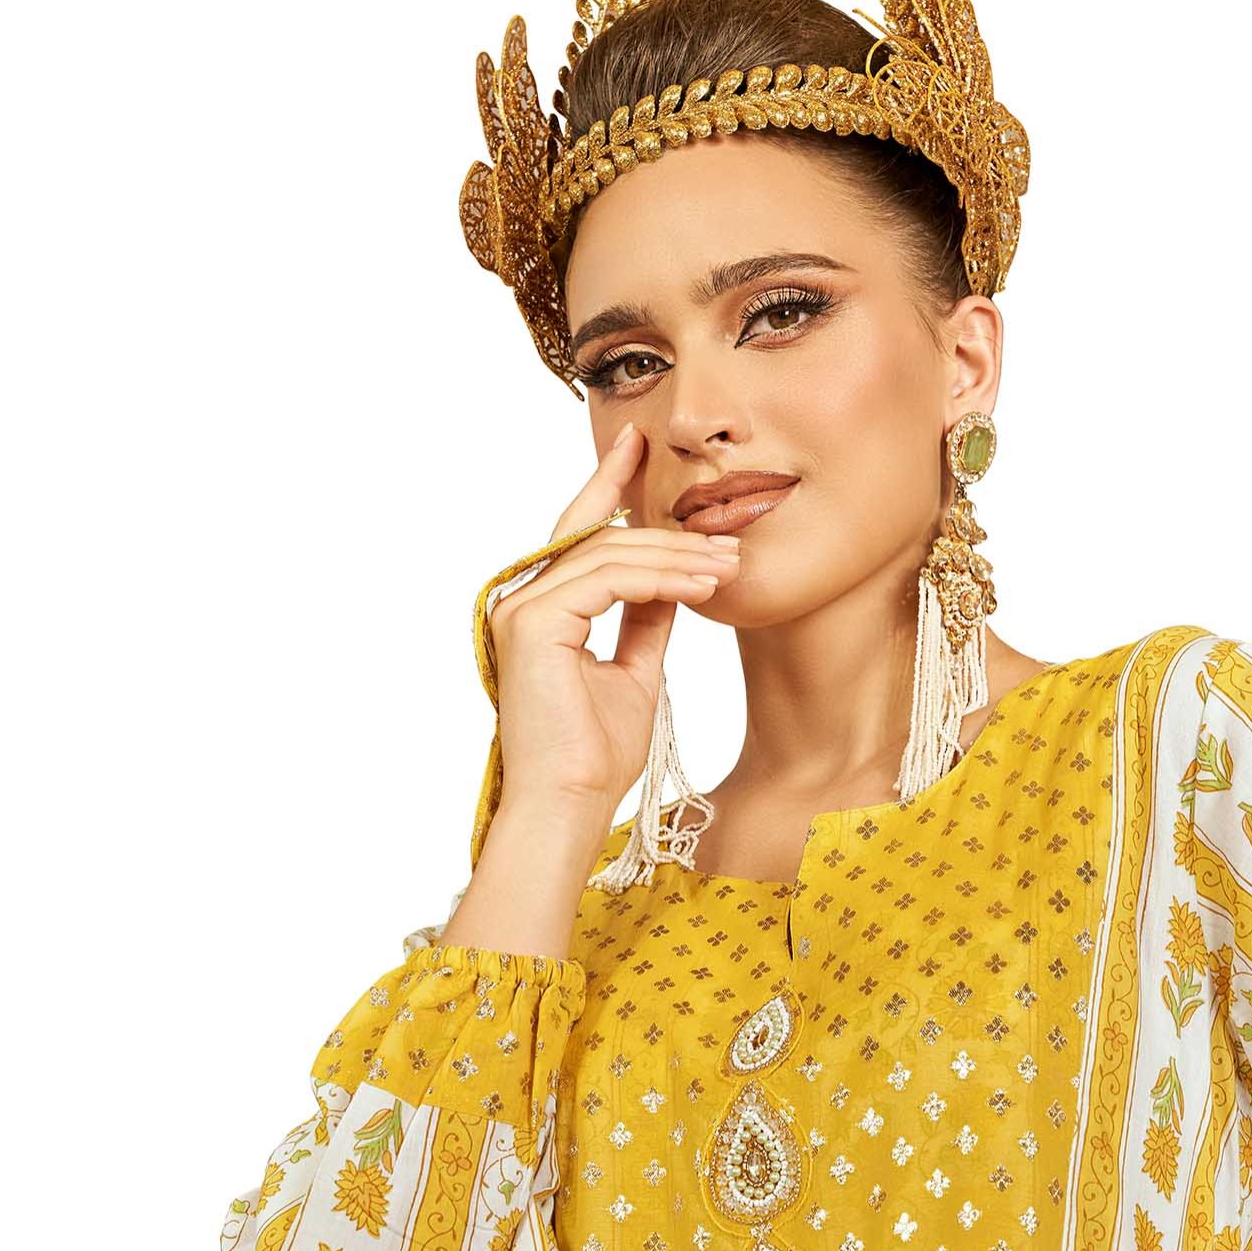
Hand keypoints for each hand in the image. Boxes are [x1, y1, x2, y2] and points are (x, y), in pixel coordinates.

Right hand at [488, 423, 741, 813]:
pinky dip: (661, 578)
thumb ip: (645, 620)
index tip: (638, 445)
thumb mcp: (634, 672)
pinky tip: (703, 584)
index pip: (577, 533)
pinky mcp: (533, 622)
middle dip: (671, 536)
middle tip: (731, 544)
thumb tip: (673, 581)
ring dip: (678, 557)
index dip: (607, 484)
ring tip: (729, 566)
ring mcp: (520, 608)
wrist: (570, 805)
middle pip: (601, 537)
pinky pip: (609, 577)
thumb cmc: (595, 756)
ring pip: (609, 552)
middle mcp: (521, 600)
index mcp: (539, 610)